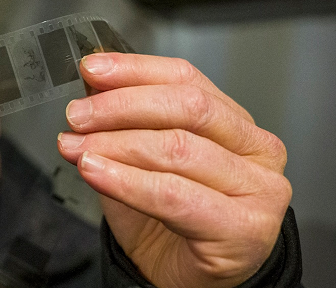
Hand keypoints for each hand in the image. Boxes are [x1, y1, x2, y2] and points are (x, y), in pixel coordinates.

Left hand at [57, 53, 290, 287]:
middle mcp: (256, 150)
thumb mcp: (137, 159)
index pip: (186, 79)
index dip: (135, 69)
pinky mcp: (245, 227)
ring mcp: (258, 189)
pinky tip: (95, 171)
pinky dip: (126, 180)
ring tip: (76, 147)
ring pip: (178, 148)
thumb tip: (92, 81)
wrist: (184, 278)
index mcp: (235, 123)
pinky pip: (173, 194)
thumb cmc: (168, 220)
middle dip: (121, 107)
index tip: (91, 68)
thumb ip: (122, 120)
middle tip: (77, 116)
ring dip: (115, 144)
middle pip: (187, 107)